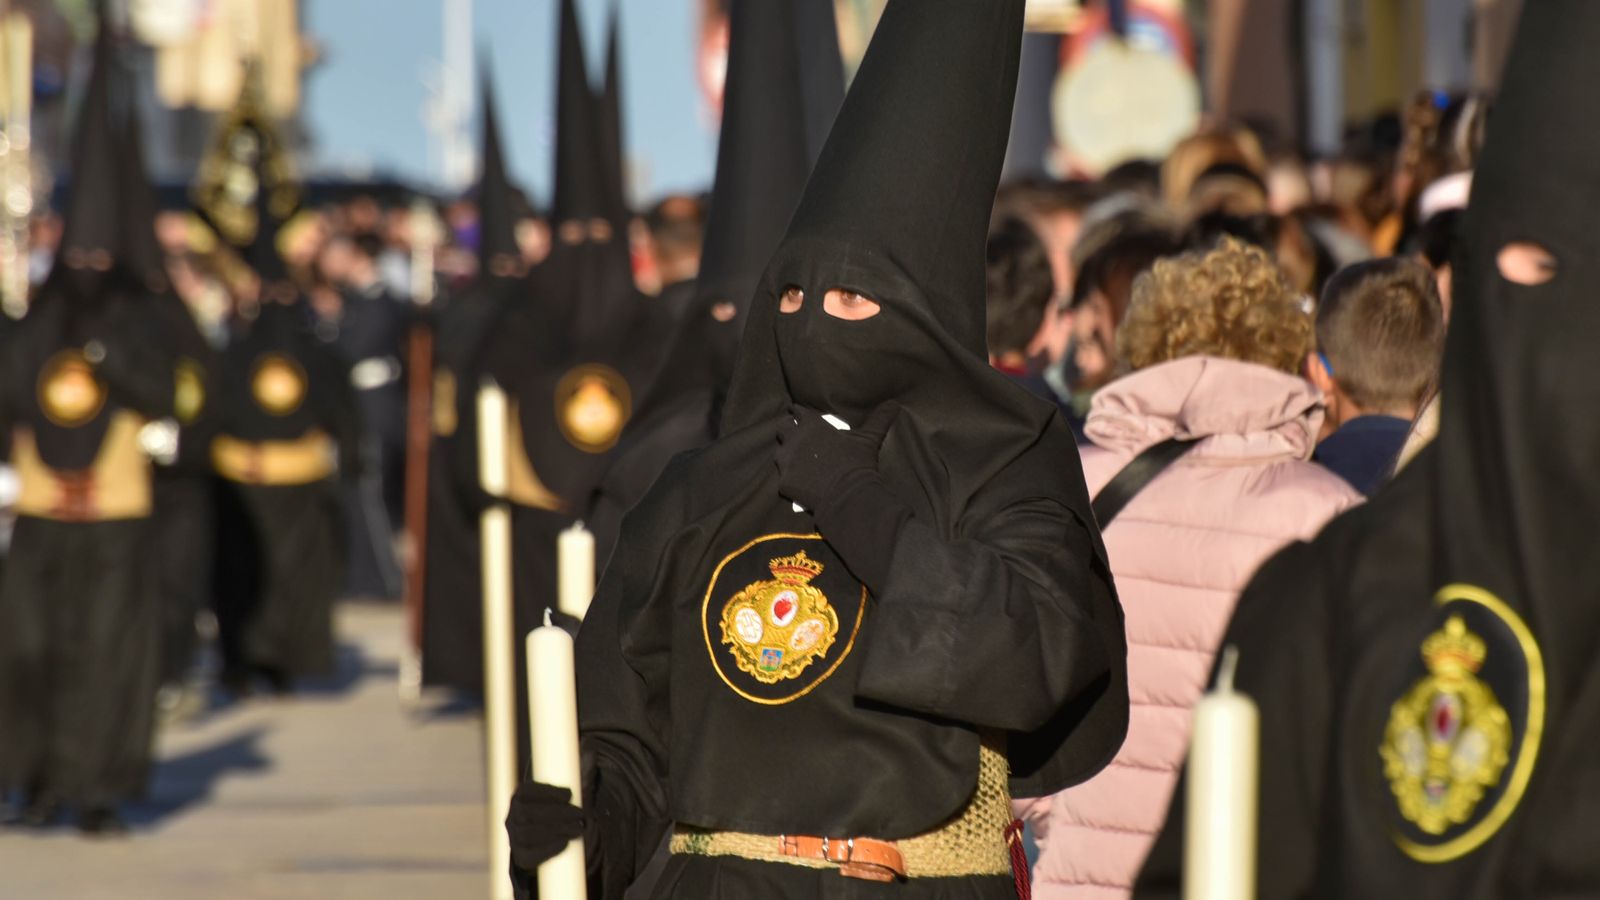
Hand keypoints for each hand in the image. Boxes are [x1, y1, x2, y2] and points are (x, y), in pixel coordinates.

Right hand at [505, 781, 585, 873]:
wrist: (542, 844)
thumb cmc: (554, 817)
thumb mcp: (554, 801)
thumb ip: (561, 796)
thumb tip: (569, 795)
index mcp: (518, 799)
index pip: (526, 791)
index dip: (547, 792)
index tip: (569, 794)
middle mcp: (511, 819)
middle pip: (528, 813)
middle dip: (557, 812)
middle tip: (579, 814)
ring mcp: (514, 839)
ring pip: (527, 834)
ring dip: (556, 830)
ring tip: (578, 828)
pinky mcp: (520, 857)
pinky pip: (529, 855)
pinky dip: (549, 848)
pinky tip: (565, 842)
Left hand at [775, 402, 899, 512]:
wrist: (847, 495)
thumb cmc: (857, 462)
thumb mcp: (869, 438)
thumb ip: (879, 418)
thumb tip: (895, 403)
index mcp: (811, 424)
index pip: (797, 411)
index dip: (798, 412)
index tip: (798, 413)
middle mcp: (793, 438)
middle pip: (782, 428)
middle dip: (788, 430)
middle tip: (798, 437)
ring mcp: (786, 461)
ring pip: (779, 452)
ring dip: (787, 454)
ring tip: (797, 461)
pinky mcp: (784, 482)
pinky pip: (783, 478)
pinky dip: (791, 480)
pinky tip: (800, 484)